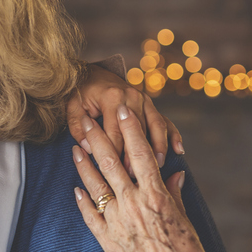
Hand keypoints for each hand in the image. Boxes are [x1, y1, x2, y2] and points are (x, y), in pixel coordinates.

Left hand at [66, 65, 183, 170]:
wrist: (94, 74)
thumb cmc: (81, 93)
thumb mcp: (72, 107)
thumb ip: (78, 128)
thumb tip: (88, 148)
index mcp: (111, 98)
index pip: (114, 132)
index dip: (114, 154)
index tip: (114, 173)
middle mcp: (131, 97)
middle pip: (137, 132)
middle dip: (136, 156)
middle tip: (134, 177)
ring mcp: (144, 100)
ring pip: (156, 126)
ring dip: (158, 148)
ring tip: (158, 166)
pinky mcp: (150, 104)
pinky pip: (164, 121)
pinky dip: (172, 135)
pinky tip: (179, 150)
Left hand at [71, 106, 220, 251]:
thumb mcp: (186, 221)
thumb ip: (175, 195)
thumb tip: (174, 173)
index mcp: (156, 196)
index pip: (140, 153)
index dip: (131, 129)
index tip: (124, 109)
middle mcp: (134, 204)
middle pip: (111, 163)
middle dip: (98, 138)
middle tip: (86, 119)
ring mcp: (117, 222)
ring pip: (95, 185)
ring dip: (83, 164)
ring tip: (74, 147)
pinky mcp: (107, 240)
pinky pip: (90, 215)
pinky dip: (83, 200)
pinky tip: (76, 187)